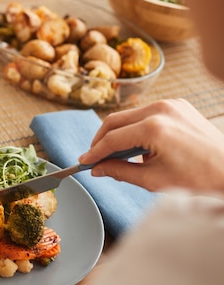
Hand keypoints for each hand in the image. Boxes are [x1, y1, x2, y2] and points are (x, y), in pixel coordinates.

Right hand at [79, 99, 223, 192]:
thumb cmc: (200, 180)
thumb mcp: (154, 180)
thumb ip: (120, 171)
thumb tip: (98, 169)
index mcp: (154, 128)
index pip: (112, 138)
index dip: (95, 152)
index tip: (84, 162)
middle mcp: (161, 110)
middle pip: (116, 121)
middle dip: (102, 140)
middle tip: (94, 158)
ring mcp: (172, 104)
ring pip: (130, 115)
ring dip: (119, 133)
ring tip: (116, 154)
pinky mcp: (179, 105)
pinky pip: (147, 113)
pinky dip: (136, 127)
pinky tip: (137, 145)